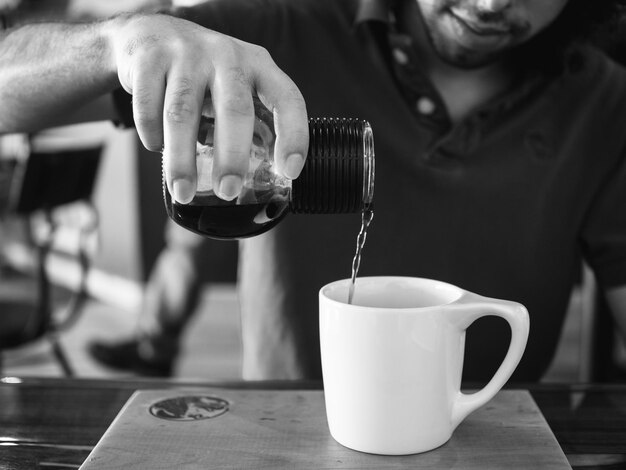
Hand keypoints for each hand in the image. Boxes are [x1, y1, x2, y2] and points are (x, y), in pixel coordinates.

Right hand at [105, 13, 307, 202]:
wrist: (150, 33)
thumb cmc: (202, 74)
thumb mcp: (234, 86)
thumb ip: (246, 121)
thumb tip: (251, 181)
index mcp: (259, 65)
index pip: (287, 100)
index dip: (294, 136)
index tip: (290, 171)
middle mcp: (227, 55)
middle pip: (234, 109)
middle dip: (231, 156)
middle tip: (228, 190)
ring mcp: (187, 53)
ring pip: (183, 113)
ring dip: (182, 159)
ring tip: (184, 192)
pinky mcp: (149, 58)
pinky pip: (150, 106)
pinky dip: (152, 134)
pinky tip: (157, 147)